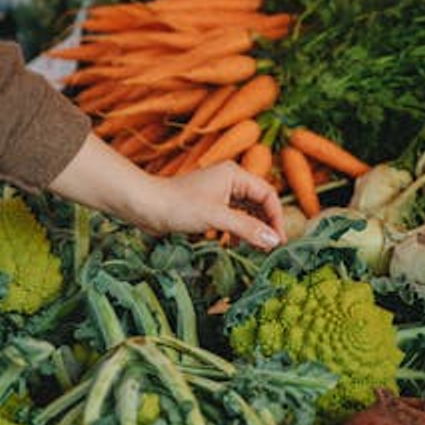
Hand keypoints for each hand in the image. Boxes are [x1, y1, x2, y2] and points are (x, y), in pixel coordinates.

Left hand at [152, 161, 284, 249]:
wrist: (145, 206)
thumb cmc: (178, 205)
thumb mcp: (216, 218)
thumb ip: (247, 228)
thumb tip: (274, 241)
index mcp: (235, 175)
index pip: (267, 194)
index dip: (276, 217)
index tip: (278, 240)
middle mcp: (230, 180)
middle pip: (259, 203)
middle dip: (265, 225)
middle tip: (269, 248)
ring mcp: (220, 193)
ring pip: (247, 211)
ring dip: (252, 229)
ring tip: (255, 249)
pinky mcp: (210, 205)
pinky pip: (233, 217)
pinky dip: (238, 231)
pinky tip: (235, 244)